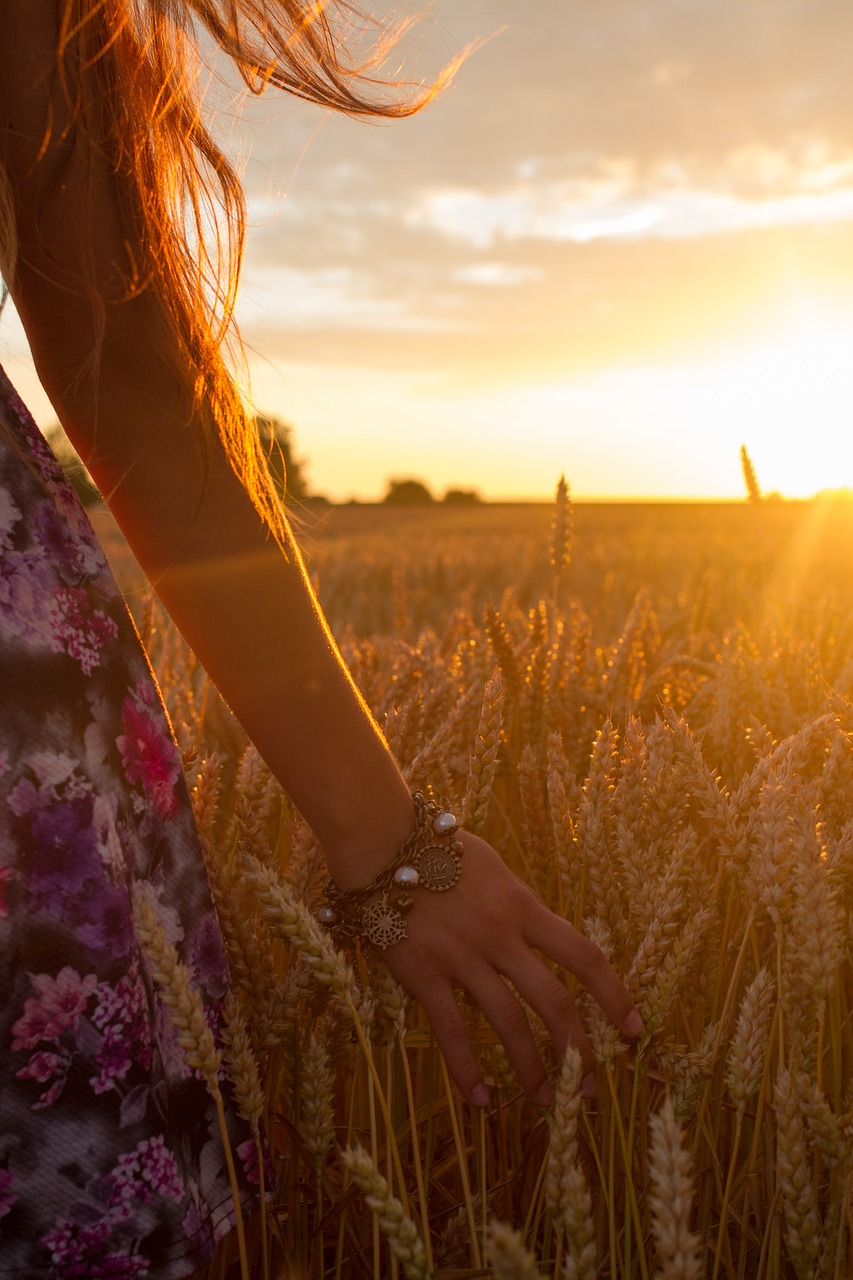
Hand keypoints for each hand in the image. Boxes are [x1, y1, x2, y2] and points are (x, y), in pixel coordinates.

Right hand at [383, 830, 642, 1105]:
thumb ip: (517, 903)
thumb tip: (537, 928)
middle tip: (591, 1089)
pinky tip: (481, 1099)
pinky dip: (467, 1069)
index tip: (633, 1028)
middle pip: (554, 999)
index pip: (582, 956)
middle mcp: (500, 935)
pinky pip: (450, 1030)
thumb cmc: (439, 847)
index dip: (613, 995)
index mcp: (522, 907)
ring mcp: (462, 956)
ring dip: (531, 1068)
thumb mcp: (494, 869)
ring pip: (508, 1021)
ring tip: (546, 1102)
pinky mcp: (424, 973)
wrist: (384, 841)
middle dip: (578, 1049)